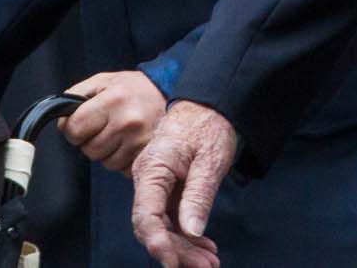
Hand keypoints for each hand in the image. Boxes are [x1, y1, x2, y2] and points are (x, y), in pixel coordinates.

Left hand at [60, 70, 166, 172]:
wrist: (173, 92)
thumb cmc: (133, 89)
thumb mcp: (103, 81)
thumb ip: (76, 96)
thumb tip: (61, 121)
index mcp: (114, 100)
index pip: (74, 130)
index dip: (75, 128)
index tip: (86, 122)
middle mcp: (128, 121)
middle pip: (89, 150)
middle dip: (93, 141)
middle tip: (107, 126)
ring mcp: (141, 140)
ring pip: (106, 163)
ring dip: (109, 152)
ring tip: (122, 134)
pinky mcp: (149, 154)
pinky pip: (123, 169)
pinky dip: (124, 159)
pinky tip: (131, 143)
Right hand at [131, 101, 238, 267]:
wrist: (210, 105)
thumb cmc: (209, 124)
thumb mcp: (210, 159)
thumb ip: (199, 195)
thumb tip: (192, 231)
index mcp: (152, 170)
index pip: (146, 215)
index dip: (157, 242)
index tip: (171, 262)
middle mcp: (149, 181)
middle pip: (155, 226)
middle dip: (177, 251)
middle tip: (204, 266)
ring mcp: (158, 187)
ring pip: (165, 226)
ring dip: (185, 247)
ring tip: (209, 262)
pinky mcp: (169, 190)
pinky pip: (173, 218)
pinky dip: (188, 235)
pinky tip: (204, 247)